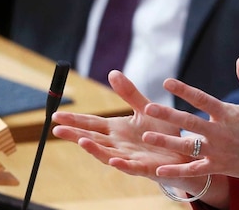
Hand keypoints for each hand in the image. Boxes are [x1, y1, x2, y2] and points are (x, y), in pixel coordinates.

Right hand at [52, 70, 208, 194]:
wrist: (183, 152)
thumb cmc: (161, 132)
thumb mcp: (144, 108)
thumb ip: (129, 93)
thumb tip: (113, 72)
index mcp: (117, 129)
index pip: (90, 123)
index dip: (74, 119)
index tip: (55, 115)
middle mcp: (118, 144)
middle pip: (92, 138)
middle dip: (75, 134)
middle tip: (57, 128)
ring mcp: (129, 157)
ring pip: (107, 154)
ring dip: (94, 149)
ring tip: (81, 141)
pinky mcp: (145, 167)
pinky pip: (131, 167)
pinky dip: (121, 164)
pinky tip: (113, 160)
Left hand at [142, 57, 238, 183]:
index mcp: (229, 113)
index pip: (201, 98)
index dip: (183, 89)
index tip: (166, 82)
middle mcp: (221, 131)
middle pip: (188, 120)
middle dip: (167, 113)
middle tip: (148, 107)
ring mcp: (219, 151)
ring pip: (187, 145)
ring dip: (166, 140)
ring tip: (147, 135)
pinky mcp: (221, 167)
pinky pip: (195, 169)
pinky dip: (177, 170)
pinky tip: (160, 169)